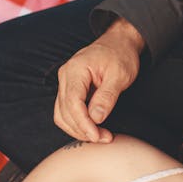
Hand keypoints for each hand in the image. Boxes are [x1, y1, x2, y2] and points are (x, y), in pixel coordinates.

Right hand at [54, 19, 144, 142]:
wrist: (118, 43)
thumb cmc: (120, 55)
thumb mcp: (120, 75)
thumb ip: (107, 96)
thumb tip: (96, 118)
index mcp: (76, 70)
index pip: (72, 102)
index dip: (83, 123)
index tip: (97, 136)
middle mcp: (66, 76)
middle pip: (64, 111)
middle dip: (82, 129)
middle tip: (104, 138)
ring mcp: (65, 83)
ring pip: (62, 114)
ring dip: (78, 129)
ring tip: (100, 136)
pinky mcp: (70, 89)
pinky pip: (66, 111)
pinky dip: (77, 122)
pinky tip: (92, 129)